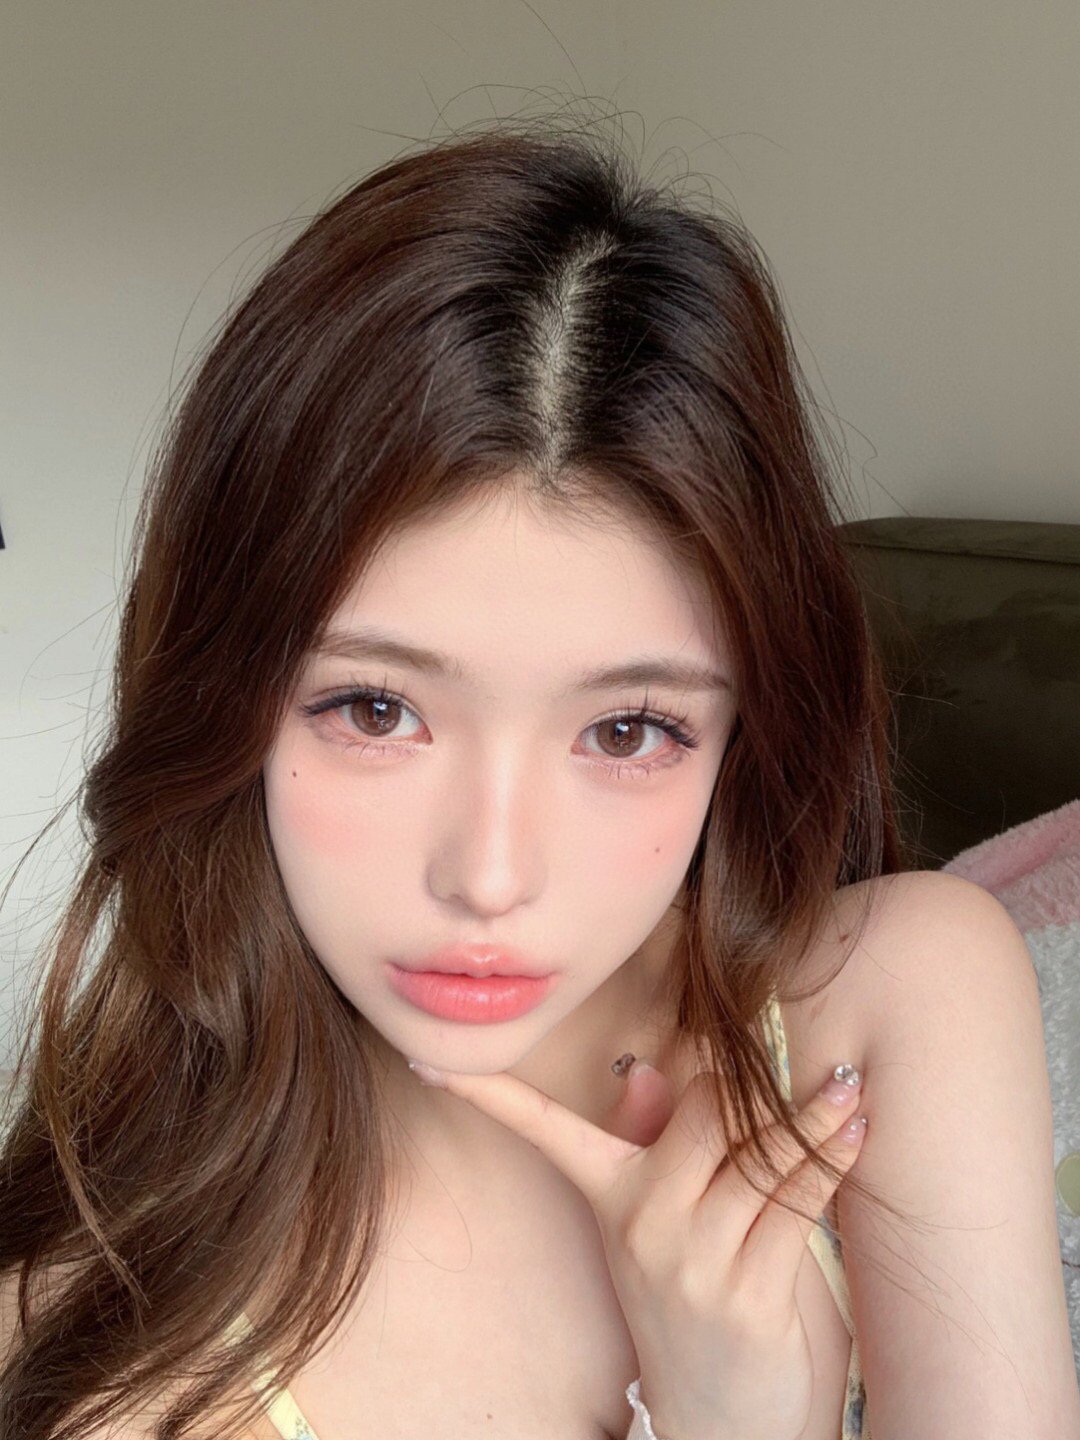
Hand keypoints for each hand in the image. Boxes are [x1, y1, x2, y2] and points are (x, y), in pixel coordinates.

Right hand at [406, 1048, 866, 1439]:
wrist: (720, 1421)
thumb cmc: (694, 1296)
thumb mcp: (656, 1221)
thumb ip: (656, 1138)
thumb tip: (654, 1065)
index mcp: (610, 1195)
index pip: (539, 1129)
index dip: (486, 1093)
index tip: (429, 1061)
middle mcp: (642, 1221)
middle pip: (699, 1108)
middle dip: (746, 1075)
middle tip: (778, 1039)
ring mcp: (691, 1258)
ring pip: (754, 1150)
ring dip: (809, 1113)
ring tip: (845, 1084)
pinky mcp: (747, 1290)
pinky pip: (793, 1199)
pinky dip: (828, 1157)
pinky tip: (852, 1128)